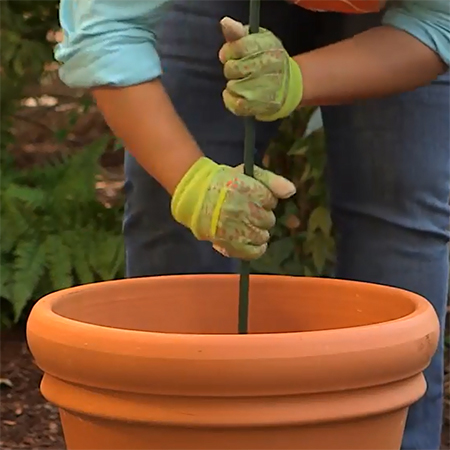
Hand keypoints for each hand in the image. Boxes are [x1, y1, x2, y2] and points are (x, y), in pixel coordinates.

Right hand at [171, 157, 295, 259]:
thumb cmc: (224, 182)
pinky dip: (257, 248)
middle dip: (262, 215)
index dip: (264, 199)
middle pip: (268, 219)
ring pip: (262, 235)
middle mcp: (243, 210)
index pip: (270, 200)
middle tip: (249, 210)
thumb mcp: (248, 173)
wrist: (195, 196)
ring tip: (247, 224)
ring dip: (259, 230)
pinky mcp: (230, 244)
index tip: (254, 197)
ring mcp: (236, 228)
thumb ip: (272, 180)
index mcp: (247, 190)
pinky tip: (254, 241)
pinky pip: (253, 251)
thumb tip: (292, 192)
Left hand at [219, 17, 302, 121]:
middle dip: (231, 69)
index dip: (229, 51)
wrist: (287, 86)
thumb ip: (238, 33)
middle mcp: (269, 68)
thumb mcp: (256, 41)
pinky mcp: (260, 106)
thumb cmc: (267, 60)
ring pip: (233, 87)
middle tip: (239, 70)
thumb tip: (225, 23)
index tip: (230, 55)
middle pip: (233, 69)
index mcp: (269, 48)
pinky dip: (230, 99)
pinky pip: (235, 105)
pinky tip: (234, 94)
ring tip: (242, 83)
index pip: (239, 47)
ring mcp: (265, 89)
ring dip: (232, 84)